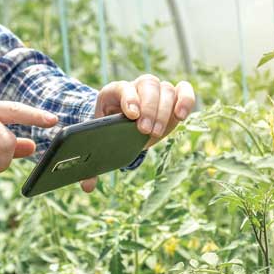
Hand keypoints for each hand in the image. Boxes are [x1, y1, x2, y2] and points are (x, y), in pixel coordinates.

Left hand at [80, 75, 195, 191]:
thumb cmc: (110, 134)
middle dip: (148, 109)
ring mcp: (156, 90)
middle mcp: (136, 87)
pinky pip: (183, 90)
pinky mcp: (173, 96)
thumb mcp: (99, 144)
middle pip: (147, 86)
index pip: (123, 88)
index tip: (131, 115)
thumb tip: (88, 187)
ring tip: (156, 133)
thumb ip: (93, 164)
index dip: (128, 99)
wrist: (122, 125)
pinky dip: (186, 100)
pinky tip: (181, 116)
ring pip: (165, 89)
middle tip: (144, 131)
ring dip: (163, 112)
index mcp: (113, 93)